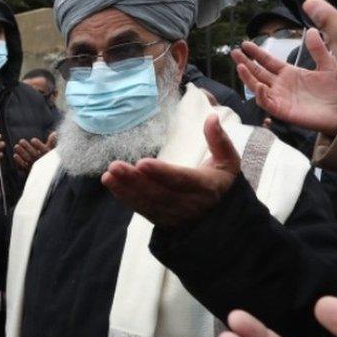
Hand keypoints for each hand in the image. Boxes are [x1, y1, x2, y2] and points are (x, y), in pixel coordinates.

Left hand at [13, 132, 56, 171]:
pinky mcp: (28, 171)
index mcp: (48, 156)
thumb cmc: (47, 159)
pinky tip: (15, 155)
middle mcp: (41, 162)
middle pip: (34, 154)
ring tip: (16, 146)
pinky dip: (19, 162)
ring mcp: (34, 167)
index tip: (33, 140)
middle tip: (21, 141)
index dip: (38, 145)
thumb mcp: (51, 151)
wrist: (44, 173)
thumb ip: (52, 142)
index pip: (44, 150)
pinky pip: (23, 167)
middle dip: (27, 147)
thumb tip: (54, 133)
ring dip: (21, 153)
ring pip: (28, 160)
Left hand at [101, 114, 239, 226]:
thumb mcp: (228, 161)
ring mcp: (174, 215)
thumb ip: (220, 140)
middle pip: (159, 193)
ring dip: (125, 189)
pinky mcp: (162, 219)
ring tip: (109, 175)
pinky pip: (141, 209)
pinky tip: (111, 184)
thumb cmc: (221, 181)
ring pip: (147, 202)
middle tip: (115, 166)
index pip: (181, 180)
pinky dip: (125, 197)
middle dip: (135, 180)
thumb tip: (211, 117)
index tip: (142, 163)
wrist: (223, 216)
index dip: (161, 173)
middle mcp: (189, 204)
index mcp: (206, 187)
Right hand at [231, 29, 336, 136]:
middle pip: (258, 72)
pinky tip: (260, 85)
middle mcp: (281, 85)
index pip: (268, 61)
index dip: (256, 53)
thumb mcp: (329, 65)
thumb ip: (318, 49)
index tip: (245, 43)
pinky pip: (266, 102)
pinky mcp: (282, 110)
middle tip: (234, 52)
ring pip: (257, 86)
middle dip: (245, 62)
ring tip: (240, 66)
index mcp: (290, 73)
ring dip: (248, 77)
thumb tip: (311, 30)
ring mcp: (280, 98)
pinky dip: (261, 94)